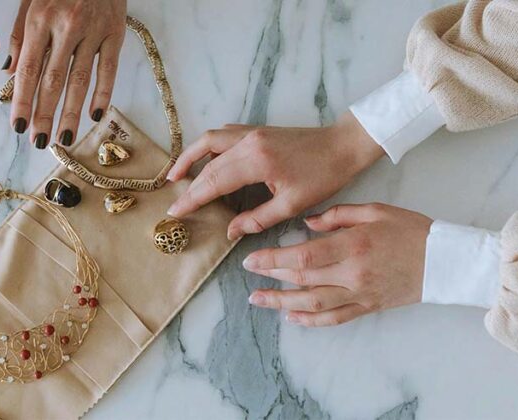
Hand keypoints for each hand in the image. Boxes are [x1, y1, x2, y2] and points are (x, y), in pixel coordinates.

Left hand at [7, 0, 126, 148]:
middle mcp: (65, 27)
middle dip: (44, 113)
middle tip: (38, 141)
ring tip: (64, 137)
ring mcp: (92, 32)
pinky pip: (109, 70)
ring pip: (80, 79)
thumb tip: (8, 73)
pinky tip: (95, 115)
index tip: (18, 125)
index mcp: (39, 20)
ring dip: (71, 111)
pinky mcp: (115, 34)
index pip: (28, 68)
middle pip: (53, 79)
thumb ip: (20, 38)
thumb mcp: (31, 3)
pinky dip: (103, 93)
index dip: (23, 99)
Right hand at [167, 112, 383, 239]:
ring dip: (190, 156)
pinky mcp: (256, 129)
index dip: (193, 198)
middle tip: (174, 202)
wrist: (343, 146)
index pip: (214, 181)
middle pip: (207, 163)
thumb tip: (230, 232)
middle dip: (188, 183)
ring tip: (175, 174)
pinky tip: (203, 158)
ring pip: (209, 141)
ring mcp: (251, 132)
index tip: (177, 211)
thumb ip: (257, 219)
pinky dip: (207, 145)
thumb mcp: (291, 205)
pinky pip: (223, 134)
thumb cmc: (323, 177)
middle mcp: (248, 142)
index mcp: (256, 162)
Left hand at [243, 203, 432, 325]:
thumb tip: (307, 223)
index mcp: (352, 246)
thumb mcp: (375, 210)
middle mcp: (352, 274)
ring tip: (258, 300)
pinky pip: (335, 318)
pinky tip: (291, 317)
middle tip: (249, 274)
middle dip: (270, 277)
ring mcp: (360, 294)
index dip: (272, 260)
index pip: (302, 258)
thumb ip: (337, 215)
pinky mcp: (368, 307)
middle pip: (302, 280)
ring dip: (281, 303)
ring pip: (313, 304)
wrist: (445, 260)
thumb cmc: (410, 229)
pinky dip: (311, 321)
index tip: (251, 259)